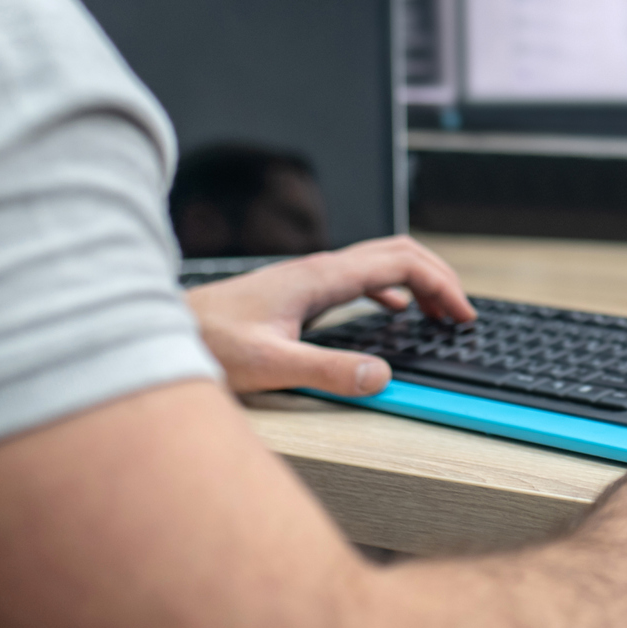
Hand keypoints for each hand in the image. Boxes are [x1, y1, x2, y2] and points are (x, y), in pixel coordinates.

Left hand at [187, 235, 475, 397]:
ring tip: (439, 311)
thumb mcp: (271, 364)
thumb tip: (381, 375)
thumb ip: (328, 371)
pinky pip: (360, 277)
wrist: (164, 332)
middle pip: (397, 252)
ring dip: (418, 280)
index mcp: (321, 277)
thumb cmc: (207, 345)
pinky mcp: (299, 291)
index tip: (462, 315)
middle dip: (438, 276)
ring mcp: (309, 277)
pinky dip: (391, 289)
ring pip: (379, 261)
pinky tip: (392, 311)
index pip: (400, 264)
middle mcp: (318, 269)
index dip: (440, 285)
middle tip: (462, 312)